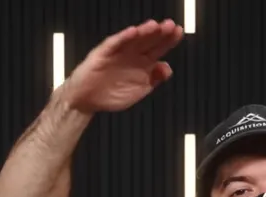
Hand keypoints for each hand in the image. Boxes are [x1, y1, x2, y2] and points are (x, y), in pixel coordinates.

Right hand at [58, 19, 182, 113]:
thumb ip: (154, 80)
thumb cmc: (111, 94)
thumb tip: (167, 68)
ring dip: (143, 32)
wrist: (87, 100)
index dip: (169, 40)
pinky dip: (122, 38)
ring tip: (154, 26)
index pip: (158, 47)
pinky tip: (132, 32)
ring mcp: (118, 52)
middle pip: (148, 40)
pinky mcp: (102, 54)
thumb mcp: (139, 90)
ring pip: (133, 39)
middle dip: (159, 33)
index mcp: (143, 62)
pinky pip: (114, 44)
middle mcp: (132, 54)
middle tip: (170, 25)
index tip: (178, 32)